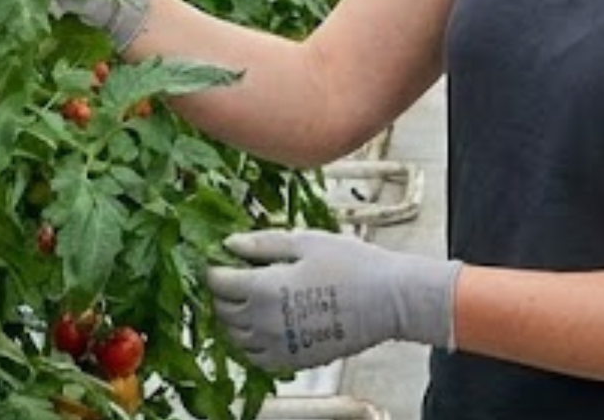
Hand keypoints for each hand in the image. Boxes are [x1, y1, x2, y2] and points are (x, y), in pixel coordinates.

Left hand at [204, 230, 460, 373]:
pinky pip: (256, 357)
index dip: (215, 268)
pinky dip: (252, 342)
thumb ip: (263, 244)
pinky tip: (266, 325)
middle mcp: (262, 322)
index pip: (217, 282)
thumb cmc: (351, 263)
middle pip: (222, 311)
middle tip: (237, 276)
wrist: (388, 301)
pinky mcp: (292, 361)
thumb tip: (229, 244)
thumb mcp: (306, 242)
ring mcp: (276, 346)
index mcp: (262, 288)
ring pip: (235, 337)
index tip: (223, 259)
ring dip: (236, 319)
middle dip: (223, 293)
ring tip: (252, 300)